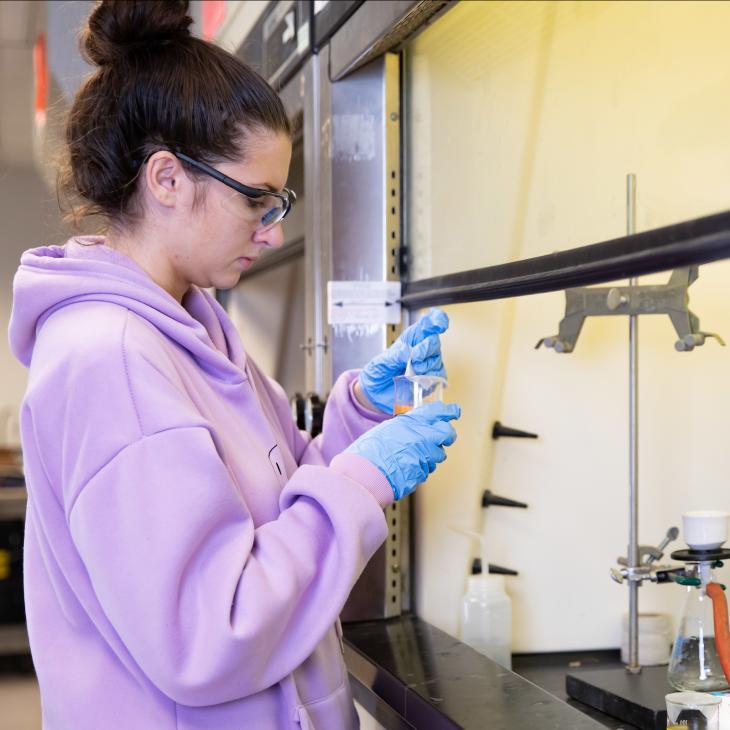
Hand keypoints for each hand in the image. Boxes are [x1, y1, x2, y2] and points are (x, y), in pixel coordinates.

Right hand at [345, 401, 460, 499]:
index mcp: (412, 422)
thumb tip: (415, 428)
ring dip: (431, 455)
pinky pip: (427, 468)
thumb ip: (405, 427)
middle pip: (447, 433)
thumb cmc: (371, 451)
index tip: (454, 411)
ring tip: (412, 456)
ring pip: (439, 454)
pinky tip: (407, 467)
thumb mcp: (386, 429)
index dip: (448, 411)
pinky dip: (421, 467)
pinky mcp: (423, 472)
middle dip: (447, 435)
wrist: (365, 473)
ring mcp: (425, 456)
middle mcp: (423, 437)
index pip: (437, 411)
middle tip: (443, 437)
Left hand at [358, 308, 448, 413]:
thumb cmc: (378, 372)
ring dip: (425, 366)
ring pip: (436, 359)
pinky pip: (439, 374)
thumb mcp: (380, 362)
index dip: (436, 320)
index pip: (427, 323)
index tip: (437, 324)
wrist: (376, 392)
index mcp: (409, 338)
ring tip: (411, 372)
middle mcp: (421, 348)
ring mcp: (427, 362)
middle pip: (434, 341)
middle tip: (413, 359)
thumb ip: (394, 355)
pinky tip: (420, 379)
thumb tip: (408, 351)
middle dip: (425, 349)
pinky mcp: (431, 377)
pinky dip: (431, 377)